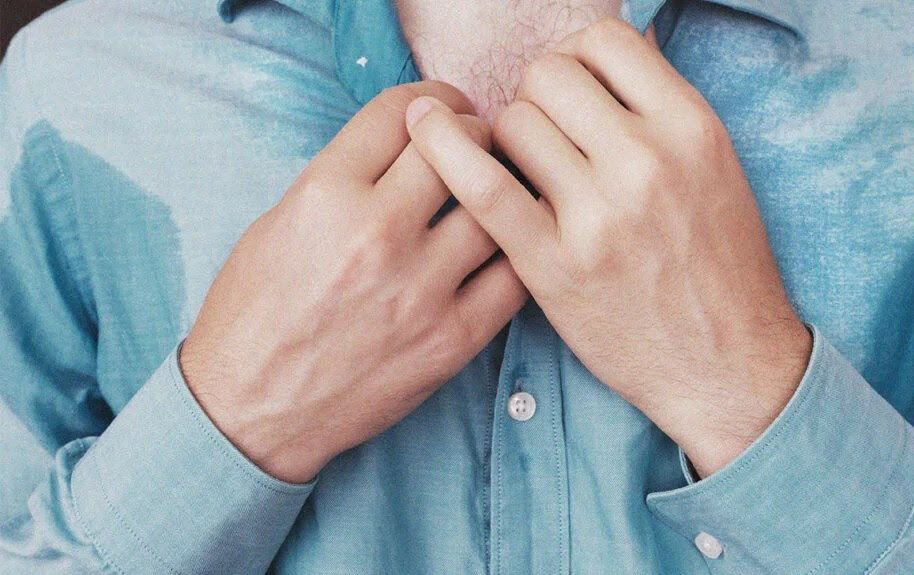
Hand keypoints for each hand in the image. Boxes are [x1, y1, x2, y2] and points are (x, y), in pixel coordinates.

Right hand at [180, 81, 526, 483]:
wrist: (251, 411)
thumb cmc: (254, 315)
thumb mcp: (278, 222)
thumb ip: (344, 176)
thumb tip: (406, 144)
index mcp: (324, 194)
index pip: (401, 111)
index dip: (431, 100)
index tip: (443, 108)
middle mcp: (377, 234)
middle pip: (460, 147)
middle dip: (472, 133)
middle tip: (475, 144)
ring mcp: (420, 289)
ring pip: (496, 206)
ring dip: (500, 190)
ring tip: (494, 195)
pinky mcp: (452, 339)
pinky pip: (514, 277)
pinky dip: (516, 253)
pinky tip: (505, 248)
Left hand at [405, 19, 810, 478]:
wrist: (727, 365)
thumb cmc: (720, 267)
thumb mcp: (715, 168)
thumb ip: (658, 111)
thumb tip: (600, 57)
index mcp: (691, 127)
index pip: (603, 42)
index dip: (575, 58)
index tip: (571, 93)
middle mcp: (647, 161)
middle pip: (548, 76)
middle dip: (537, 98)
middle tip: (546, 139)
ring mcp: (598, 216)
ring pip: (511, 123)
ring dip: (506, 140)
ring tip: (526, 175)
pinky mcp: (553, 267)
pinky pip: (483, 185)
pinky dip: (446, 152)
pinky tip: (428, 137)